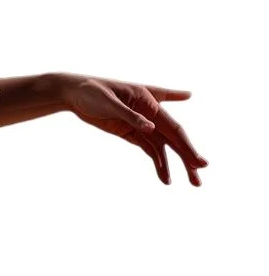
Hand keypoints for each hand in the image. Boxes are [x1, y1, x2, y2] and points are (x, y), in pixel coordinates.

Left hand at [52, 72, 208, 185]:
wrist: (74, 93)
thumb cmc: (92, 91)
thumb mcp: (109, 102)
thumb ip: (130, 116)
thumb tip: (151, 129)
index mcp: (150, 101)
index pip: (174, 128)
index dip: (188, 147)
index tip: (200, 163)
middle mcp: (150, 113)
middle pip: (173, 139)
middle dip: (188, 159)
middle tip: (198, 180)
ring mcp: (141, 124)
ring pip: (163, 147)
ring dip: (174, 165)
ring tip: (190, 184)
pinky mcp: (130, 132)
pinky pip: (148, 148)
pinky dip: (158, 162)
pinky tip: (165, 177)